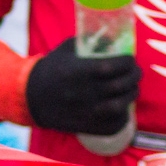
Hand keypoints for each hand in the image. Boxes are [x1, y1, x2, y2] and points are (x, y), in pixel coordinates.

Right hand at [25, 37, 139, 135]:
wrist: (30, 96)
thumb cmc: (51, 69)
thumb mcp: (66, 50)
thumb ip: (89, 42)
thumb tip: (114, 39)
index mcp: (79, 71)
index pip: (115, 66)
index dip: (128, 61)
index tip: (130, 59)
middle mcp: (84, 92)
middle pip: (122, 85)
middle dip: (134, 76)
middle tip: (135, 72)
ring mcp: (86, 111)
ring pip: (121, 105)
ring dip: (131, 95)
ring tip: (131, 89)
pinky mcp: (87, 126)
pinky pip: (115, 124)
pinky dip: (123, 116)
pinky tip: (121, 107)